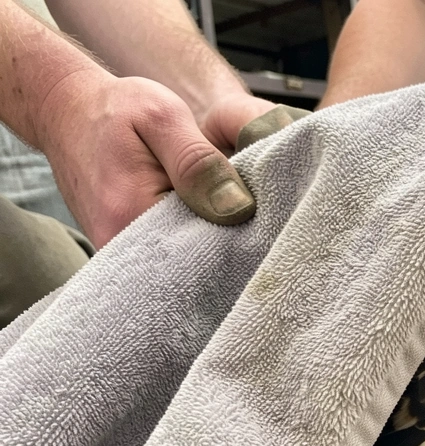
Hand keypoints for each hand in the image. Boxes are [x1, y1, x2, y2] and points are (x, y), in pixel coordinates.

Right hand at [36, 70, 273, 246]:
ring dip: (211, 234)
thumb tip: (239, 208)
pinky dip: (192, 233)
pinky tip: (203, 210)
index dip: (240, 232)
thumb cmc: (116, 110)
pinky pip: (172, 252)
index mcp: (131, 216)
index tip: (259, 208)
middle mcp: (122, 248)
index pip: (205, 248)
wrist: (67, 112)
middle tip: (246, 203)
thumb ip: (198, 162)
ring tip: (223, 203)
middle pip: (196, 260)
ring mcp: (124, 252)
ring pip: (187, 258)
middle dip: (228, 235)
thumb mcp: (162, 118)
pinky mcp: (129, 249)